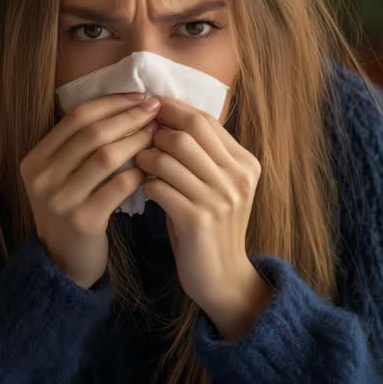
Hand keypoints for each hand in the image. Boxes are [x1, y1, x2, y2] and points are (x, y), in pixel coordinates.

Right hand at [21, 93, 160, 287]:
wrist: (63, 263)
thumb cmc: (72, 211)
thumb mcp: (62, 177)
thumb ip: (81, 146)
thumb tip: (126, 104)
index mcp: (35, 160)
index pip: (76, 117)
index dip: (111, 103)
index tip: (140, 96)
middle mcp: (42, 178)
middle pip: (91, 133)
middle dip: (129, 117)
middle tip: (156, 109)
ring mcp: (59, 200)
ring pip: (106, 156)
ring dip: (137, 141)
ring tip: (158, 134)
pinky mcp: (82, 221)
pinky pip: (118, 186)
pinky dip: (138, 172)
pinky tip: (152, 167)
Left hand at [134, 99, 270, 340]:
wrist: (223, 277)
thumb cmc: (210, 226)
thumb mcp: (216, 186)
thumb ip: (201, 155)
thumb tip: (162, 116)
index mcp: (245, 163)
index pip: (205, 120)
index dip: (173, 109)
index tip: (147, 106)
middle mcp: (237, 178)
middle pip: (188, 132)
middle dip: (156, 130)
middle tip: (137, 137)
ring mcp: (220, 199)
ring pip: (170, 156)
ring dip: (146, 156)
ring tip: (138, 163)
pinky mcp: (199, 220)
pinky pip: (160, 186)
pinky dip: (146, 183)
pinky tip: (144, 188)